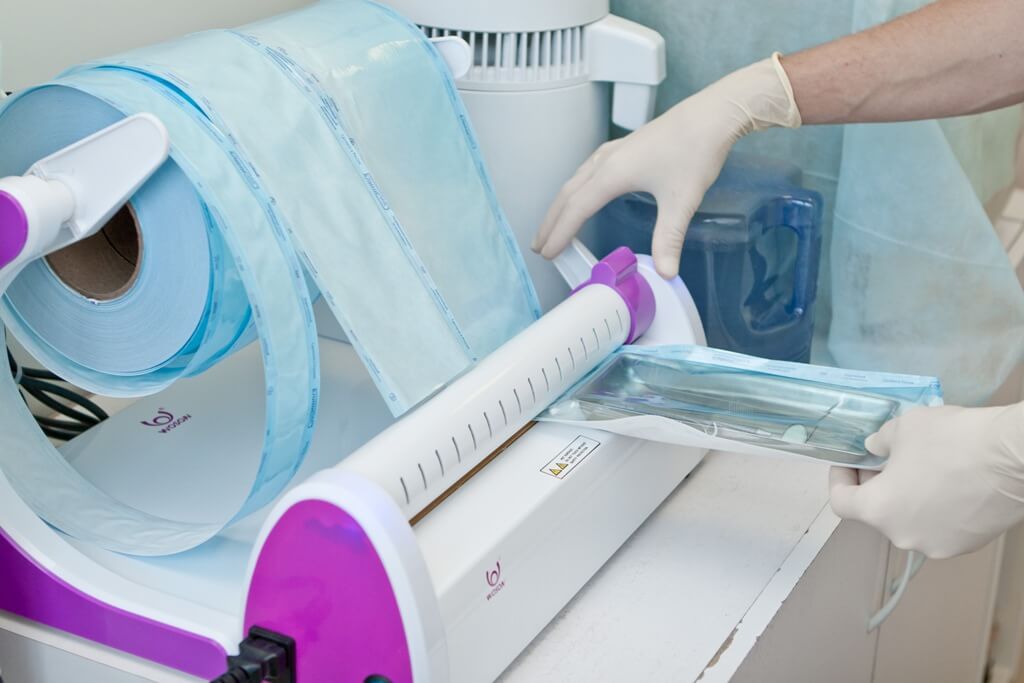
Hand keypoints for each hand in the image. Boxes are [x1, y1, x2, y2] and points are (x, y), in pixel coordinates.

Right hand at [532, 53, 800, 278]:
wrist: (712, 115)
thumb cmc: (695, 153)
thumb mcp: (682, 201)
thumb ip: (669, 239)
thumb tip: (666, 273)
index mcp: (612, 174)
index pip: (576, 210)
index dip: (560, 234)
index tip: (548, 254)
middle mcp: (605, 161)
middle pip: (567, 195)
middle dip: (551, 222)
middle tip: (539, 247)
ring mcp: (612, 151)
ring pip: (575, 181)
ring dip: (560, 205)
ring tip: (552, 226)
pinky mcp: (622, 147)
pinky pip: (586, 172)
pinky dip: (575, 190)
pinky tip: (581, 195)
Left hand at [830, 403, 1023, 558]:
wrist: (1014, 457)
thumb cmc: (950, 440)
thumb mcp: (902, 428)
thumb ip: (879, 442)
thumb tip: (874, 448)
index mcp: (879, 511)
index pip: (842, 502)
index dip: (840, 478)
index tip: (850, 461)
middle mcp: (904, 537)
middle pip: (878, 512)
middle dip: (877, 485)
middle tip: (887, 458)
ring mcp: (938, 545)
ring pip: (911, 520)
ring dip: (908, 497)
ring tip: (923, 469)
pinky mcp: (969, 544)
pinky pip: (940, 525)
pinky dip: (936, 507)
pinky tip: (951, 482)